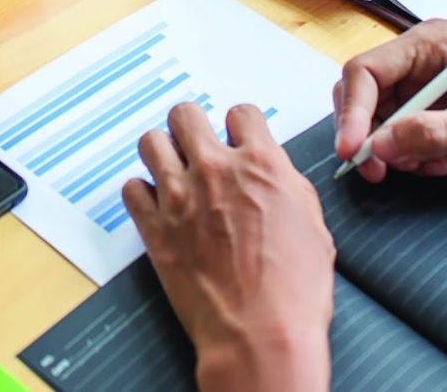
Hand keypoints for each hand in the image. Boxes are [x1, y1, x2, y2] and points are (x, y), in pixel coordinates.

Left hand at [123, 104, 333, 391]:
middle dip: (192, 127)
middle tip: (198, 147)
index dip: (240, 127)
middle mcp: (215, 171)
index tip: (238, 140)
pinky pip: (131, 189)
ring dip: (163, 153)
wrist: (260, 333)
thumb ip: (287, 187)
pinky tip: (156, 206)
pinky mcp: (154, 228)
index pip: (241, 114)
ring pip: (151, 142)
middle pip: (185, 115)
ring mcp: (179, 197)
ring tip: (173, 171)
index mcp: (260, 165)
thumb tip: (273, 175)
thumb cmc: (294, 291)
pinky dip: (142, 194)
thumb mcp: (314, 225)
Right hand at [332, 20, 446, 181]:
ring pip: (381, 120)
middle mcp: (423, 60)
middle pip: (365, 95)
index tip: (352, 151)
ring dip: (391, 150)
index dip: (353, 111)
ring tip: (424, 168)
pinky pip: (404, 135)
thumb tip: (380, 145)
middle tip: (377, 171)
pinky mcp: (441, 112)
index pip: (366, 71)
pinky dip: (409, 156)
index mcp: (431, 43)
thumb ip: (436, 133)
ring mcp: (431, 87)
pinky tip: (437, 167)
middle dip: (367, 135)